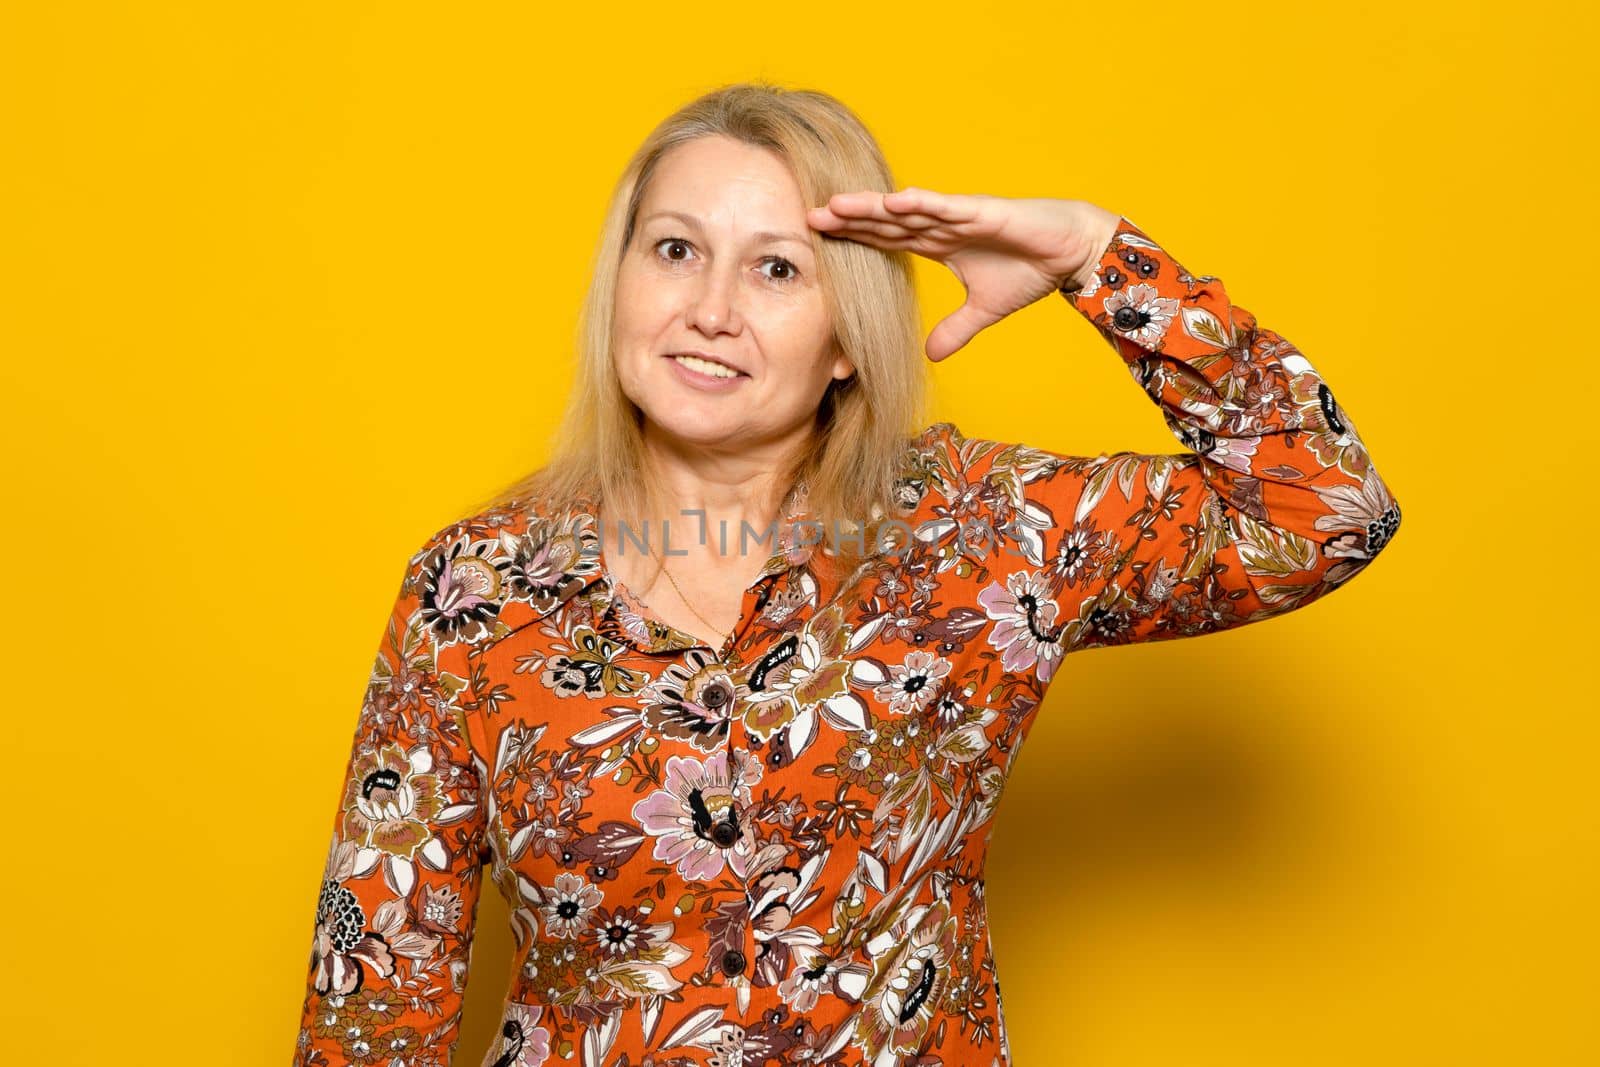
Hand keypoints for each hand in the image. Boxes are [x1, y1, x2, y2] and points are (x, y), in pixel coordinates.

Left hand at [806, 188, 1121, 361]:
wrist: (1070, 251)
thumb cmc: (1029, 270)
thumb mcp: (984, 310)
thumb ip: (956, 330)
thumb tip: (930, 355)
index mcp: (938, 243)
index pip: (886, 239)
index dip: (854, 237)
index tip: (818, 238)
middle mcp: (942, 224)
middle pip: (886, 222)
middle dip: (850, 220)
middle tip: (809, 217)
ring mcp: (960, 215)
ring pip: (908, 210)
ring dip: (874, 208)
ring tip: (837, 205)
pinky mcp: (984, 212)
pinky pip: (947, 208)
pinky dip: (921, 204)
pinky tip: (894, 201)